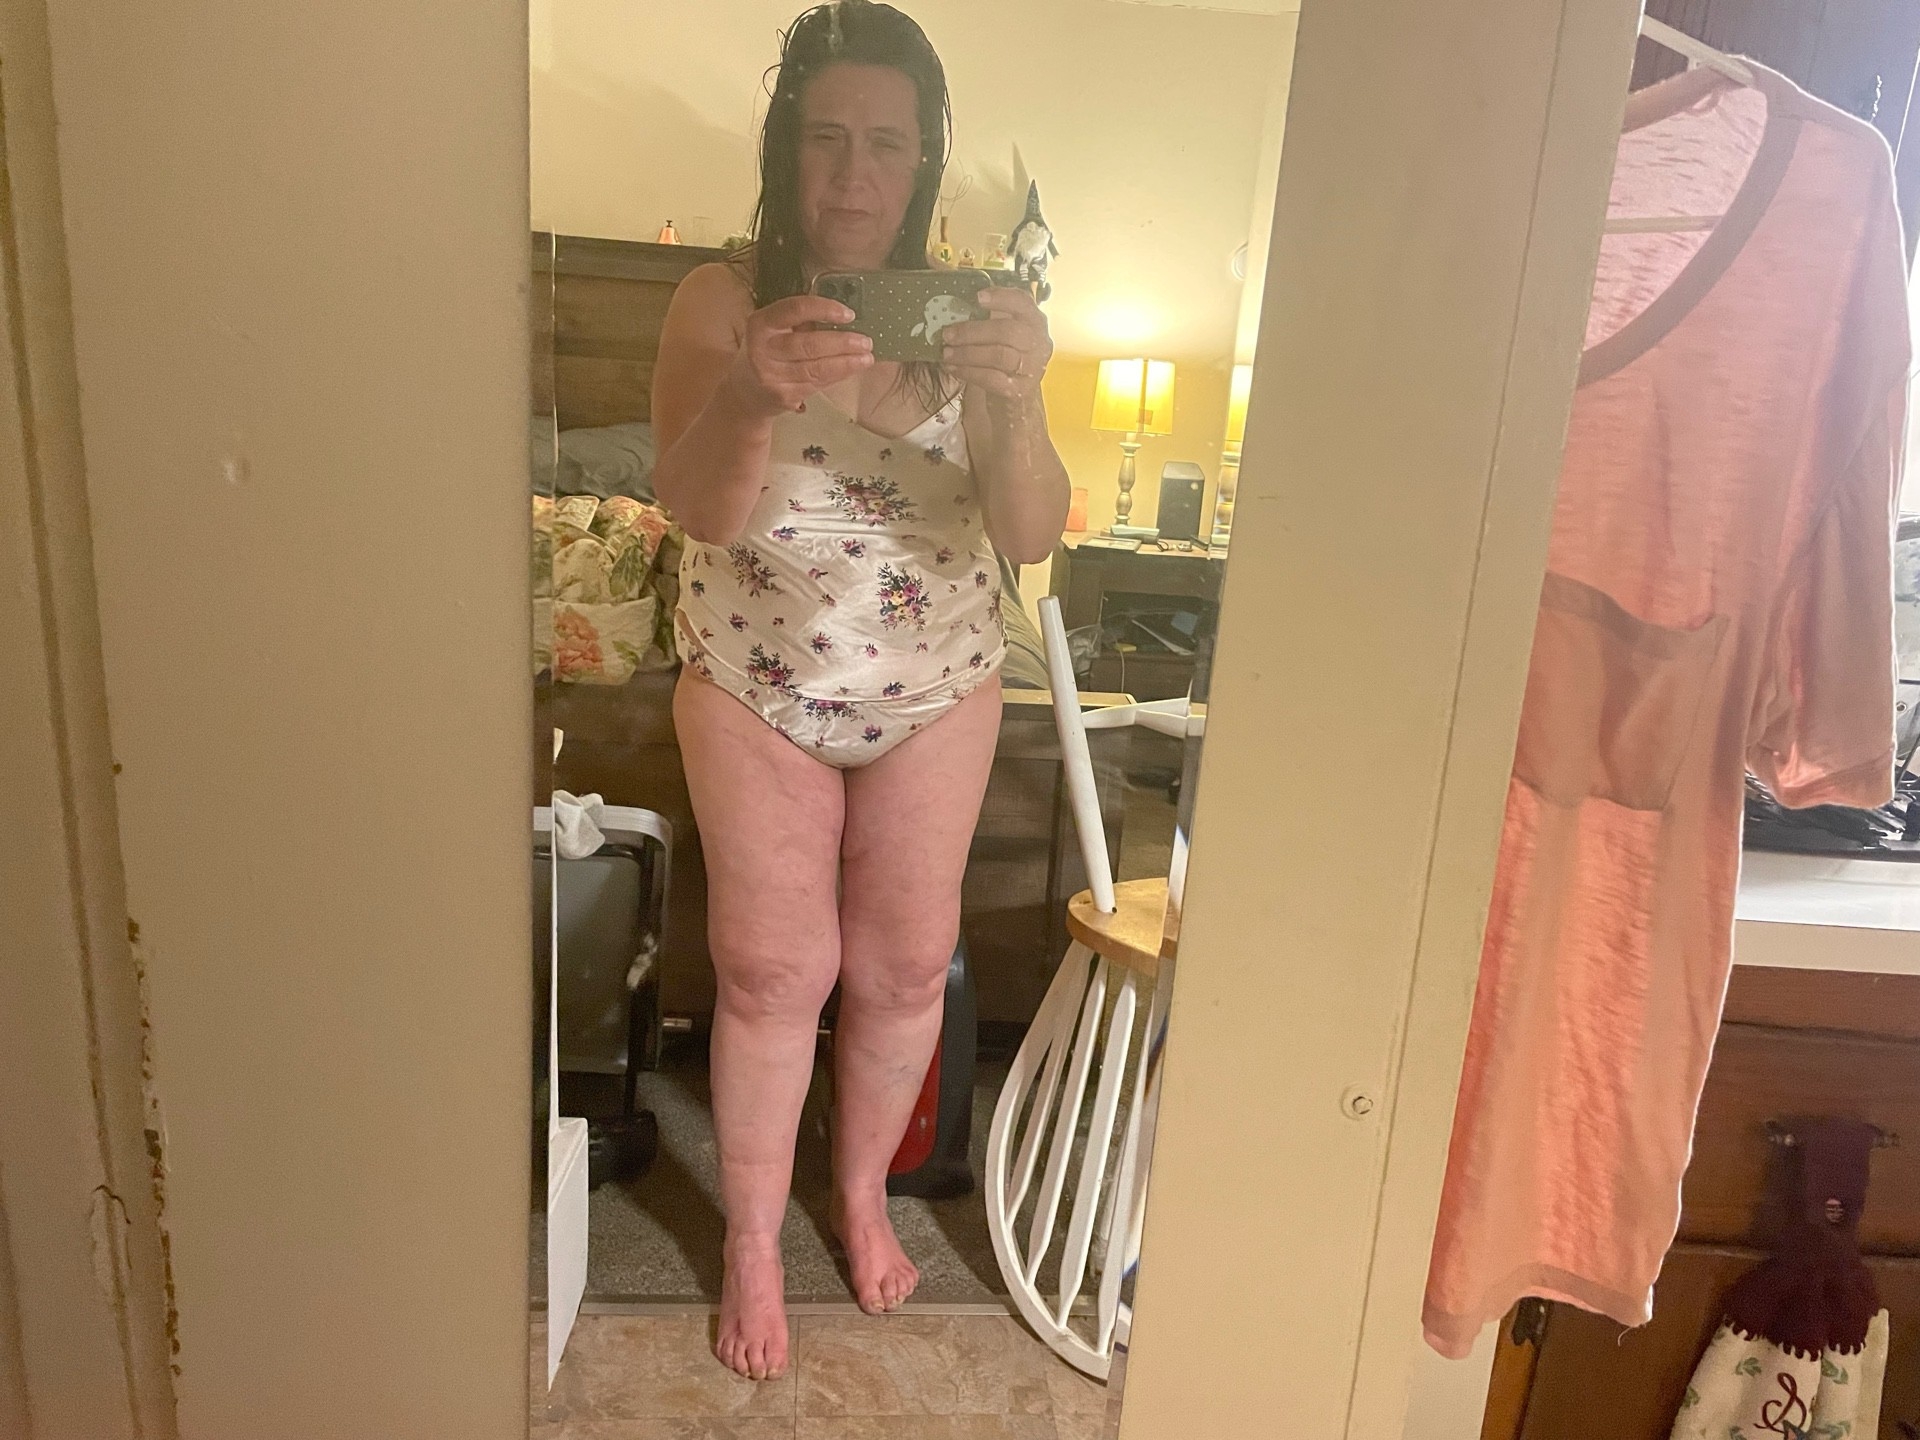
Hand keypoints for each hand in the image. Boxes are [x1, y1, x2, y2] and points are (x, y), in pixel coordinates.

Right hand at [723, 294, 873, 417]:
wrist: (743, 393)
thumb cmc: (766, 353)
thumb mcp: (773, 331)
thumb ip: (800, 323)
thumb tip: (844, 317)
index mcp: (761, 323)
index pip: (795, 309)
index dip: (825, 309)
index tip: (849, 314)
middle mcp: (762, 349)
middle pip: (810, 344)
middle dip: (843, 343)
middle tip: (866, 341)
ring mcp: (771, 375)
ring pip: (817, 368)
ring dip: (847, 363)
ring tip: (867, 357)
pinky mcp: (783, 396)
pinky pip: (816, 383)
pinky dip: (837, 375)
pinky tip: (851, 369)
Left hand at [941, 286, 1052, 400]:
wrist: (1013, 395)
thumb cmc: (1002, 354)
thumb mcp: (998, 330)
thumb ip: (983, 313)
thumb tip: (949, 291)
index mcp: (1033, 320)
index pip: (1023, 302)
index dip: (1001, 298)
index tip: (977, 297)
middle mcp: (1039, 342)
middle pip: (1008, 331)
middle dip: (974, 332)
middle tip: (948, 335)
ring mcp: (1032, 368)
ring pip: (999, 356)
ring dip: (968, 354)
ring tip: (946, 353)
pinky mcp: (1020, 390)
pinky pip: (993, 379)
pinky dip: (969, 372)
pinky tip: (953, 368)